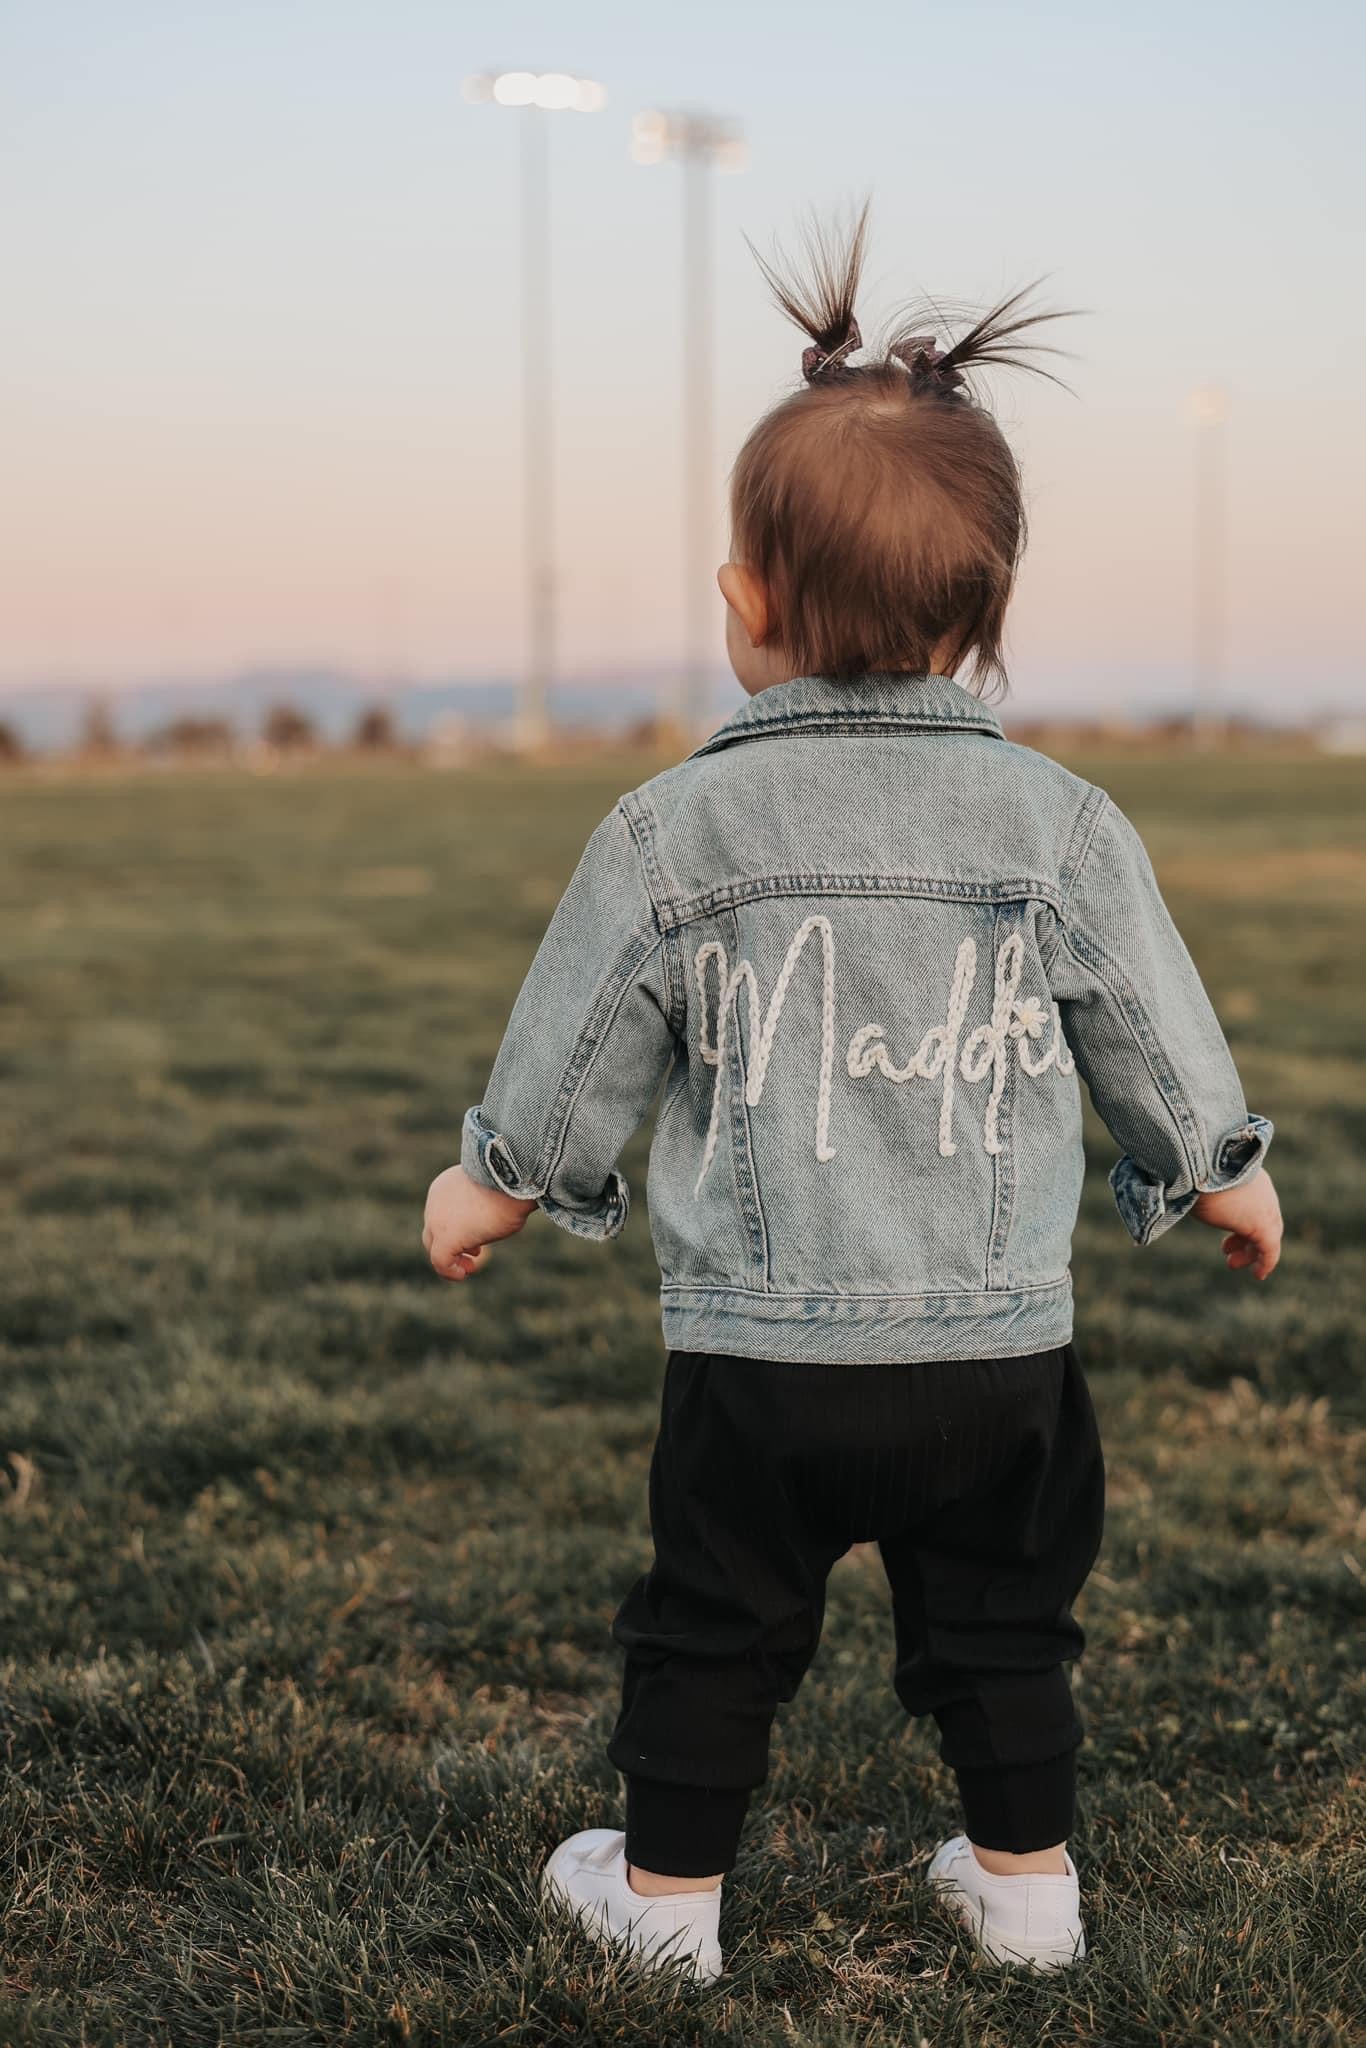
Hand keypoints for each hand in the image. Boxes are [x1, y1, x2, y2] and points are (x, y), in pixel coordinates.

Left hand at [422, 1164, 534, 1281]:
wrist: (510, 1179)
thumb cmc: (511, 1184)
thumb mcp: (493, 1191)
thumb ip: (486, 1205)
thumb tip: (500, 1214)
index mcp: (446, 1187)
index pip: (442, 1214)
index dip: (457, 1228)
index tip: (476, 1240)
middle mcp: (436, 1203)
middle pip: (434, 1231)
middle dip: (452, 1244)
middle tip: (475, 1252)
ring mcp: (436, 1220)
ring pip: (434, 1246)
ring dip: (451, 1259)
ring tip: (469, 1267)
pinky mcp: (445, 1237)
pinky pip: (440, 1260)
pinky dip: (449, 1271)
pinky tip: (462, 1274)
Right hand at [1193, 1169, 1282, 1279]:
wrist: (1202, 1164)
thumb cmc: (1191, 1168)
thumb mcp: (1195, 1177)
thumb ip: (1195, 1186)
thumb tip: (1171, 1188)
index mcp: (1247, 1174)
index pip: (1253, 1200)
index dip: (1240, 1216)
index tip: (1226, 1226)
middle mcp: (1261, 1191)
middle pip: (1263, 1218)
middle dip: (1245, 1235)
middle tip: (1227, 1248)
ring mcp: (1265, 1209)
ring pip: (1267, 1235)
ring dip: (1250, 1251)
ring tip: (1231, 1262)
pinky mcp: (1263, 1227)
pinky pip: (1269, 1250)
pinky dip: (1265, 1263)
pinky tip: (1258, 1274)